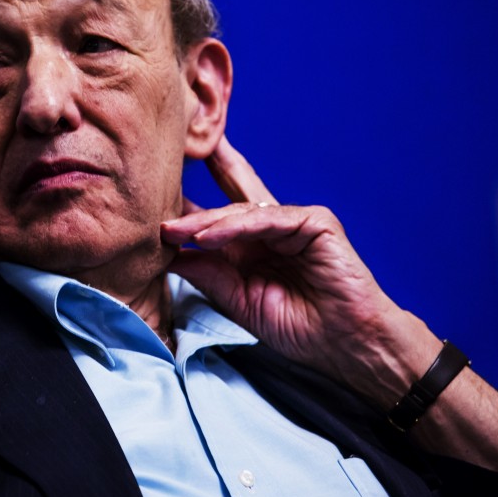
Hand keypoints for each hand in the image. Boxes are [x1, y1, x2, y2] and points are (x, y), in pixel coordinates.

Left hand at [161, 136, 410, 387]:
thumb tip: (166, 250)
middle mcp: (270, 226)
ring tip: (173, 231)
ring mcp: (294, 221)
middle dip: (206, 165)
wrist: (343, 346)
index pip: (216, 213)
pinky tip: (209, 237)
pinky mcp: (315, 222)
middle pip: (234, 187)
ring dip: (204, 221)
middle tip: (170, 151)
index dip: (189, 201)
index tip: (154, 190)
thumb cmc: (297, 326)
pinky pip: (267, 219)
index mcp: (252, 243)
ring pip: (241, 209)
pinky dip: (235, 227)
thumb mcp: (235, 298)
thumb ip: (205, 270)